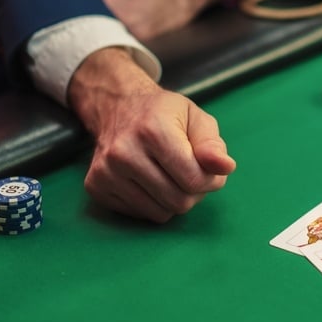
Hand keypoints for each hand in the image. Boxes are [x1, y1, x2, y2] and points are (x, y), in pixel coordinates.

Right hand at [67, 48, 235, 222]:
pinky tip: (148, 180)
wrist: (117, 106)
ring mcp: (106, 171)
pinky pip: (140, 214)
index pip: (193, 179)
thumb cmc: (164, 114)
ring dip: (173, 200)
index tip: (208, 168)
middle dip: (193, 192)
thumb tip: (226, 167)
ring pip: (160, 213)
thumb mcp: (196, 118)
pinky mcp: (96, 186)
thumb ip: (213, 145)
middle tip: (189, 172)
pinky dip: (152, 203)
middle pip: (178, 201)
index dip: (210, 180)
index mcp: (153, 130)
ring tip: (169, 175)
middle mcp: (124, 152)